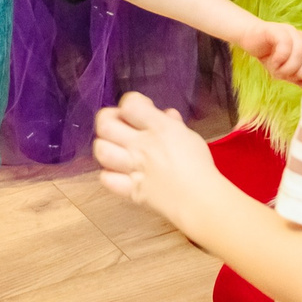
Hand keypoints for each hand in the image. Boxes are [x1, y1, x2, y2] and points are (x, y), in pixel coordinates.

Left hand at [94, 92, 226, 218]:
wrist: (200, 199)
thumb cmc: (199, 166)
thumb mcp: (189, 136)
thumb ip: (173, 123)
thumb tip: (165, 114)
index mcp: (159, 128)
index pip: (129, 104)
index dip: (131, 102)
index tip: (140, 108)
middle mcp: (141, 146)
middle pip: (105, 125)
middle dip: (108, 119)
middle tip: (120, 124)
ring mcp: (133, 168)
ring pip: (101, 150)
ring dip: (105, 146)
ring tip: (116, 147)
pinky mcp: (130, 190)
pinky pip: (107, 178)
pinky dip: (109, 174)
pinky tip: (118, 171)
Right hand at [242, 21, 301, 84]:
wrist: (249, 38)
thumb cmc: (269, 55)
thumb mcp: (284, 70)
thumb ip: (297, 77)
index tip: (297, 80)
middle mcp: (301, 36)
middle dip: (299, 71)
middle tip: (285, 76)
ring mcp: (290, 31)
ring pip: (300, 51)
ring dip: (289, 67)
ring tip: (277, 70)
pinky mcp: (276, 30)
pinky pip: (285, 43)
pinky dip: (280, 58)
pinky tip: (273, 62)